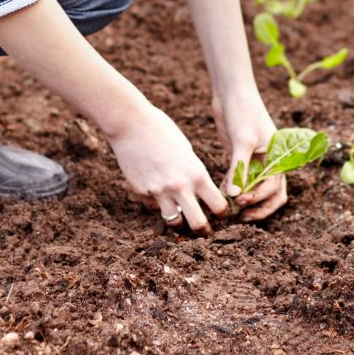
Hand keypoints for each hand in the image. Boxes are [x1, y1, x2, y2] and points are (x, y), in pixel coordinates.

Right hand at [106, 100, 227, 230]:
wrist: (131, 123)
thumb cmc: (161, 130)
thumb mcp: (186, 150)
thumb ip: (192, 172)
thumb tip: (197, 191)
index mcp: (197, 173)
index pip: (219, 205)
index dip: (222, 213)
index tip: (221, 214)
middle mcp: (180, 186)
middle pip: (199, 223)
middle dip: (204, 230)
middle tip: (205, 231)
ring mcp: (159, 191)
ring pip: (175, 222)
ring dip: (179, 222)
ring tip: (180, 217)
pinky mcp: (142, 192)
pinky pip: (153, 206)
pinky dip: (157, 203)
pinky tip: (155, 191)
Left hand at [212, 90, 287, 221]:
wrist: (231, 92)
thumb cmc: (243, 111)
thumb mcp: (242, 140)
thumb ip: (239, 169)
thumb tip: (234, 196)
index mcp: (278, 157)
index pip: (274, 187)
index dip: (259, 197)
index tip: (241, 200)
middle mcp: (269, 161)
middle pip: (271, 195)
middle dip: (258, 208)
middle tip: (241, 216)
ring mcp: (254, 160)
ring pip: (255, 190)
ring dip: (245, 201)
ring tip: (230, 210)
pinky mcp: (239, 157)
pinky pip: (239, 180)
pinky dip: (233, 189)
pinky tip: (221, 194)